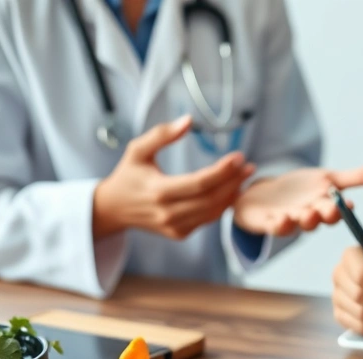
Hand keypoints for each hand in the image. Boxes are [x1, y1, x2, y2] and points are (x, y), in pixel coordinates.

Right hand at [93, 115, 255, 240]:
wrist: (114, 209)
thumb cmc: (128, 174)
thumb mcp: (137, 150)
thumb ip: (162, 134)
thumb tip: (189, 120)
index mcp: (159, 191)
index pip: (200, 183)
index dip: (223, 171)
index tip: (239, 157)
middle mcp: (168, 213)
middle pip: (211, 198)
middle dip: (234, 181)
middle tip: (248, 166)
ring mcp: (175, 226)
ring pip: (213, 212)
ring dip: (232, 194)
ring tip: (244, 176)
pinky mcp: (179, 233)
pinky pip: (207, 220)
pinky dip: (222, 205)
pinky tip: (231, 190)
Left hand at [233, 164, 362, 235]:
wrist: (264, 198)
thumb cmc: (301, 190)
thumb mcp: (330, 179)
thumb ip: (361, 177)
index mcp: (324, 207)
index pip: (337, 211)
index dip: (342, 210)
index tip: (349, 205)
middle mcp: (309, 217)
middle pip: (318, 219)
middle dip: (324, 215)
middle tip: (330, 210)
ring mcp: (288, 221)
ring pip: (297, 224)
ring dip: (302, 221)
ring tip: (306, 214)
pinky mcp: (267, 222)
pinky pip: (273, 226)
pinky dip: (278, 224)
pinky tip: (282, 217)